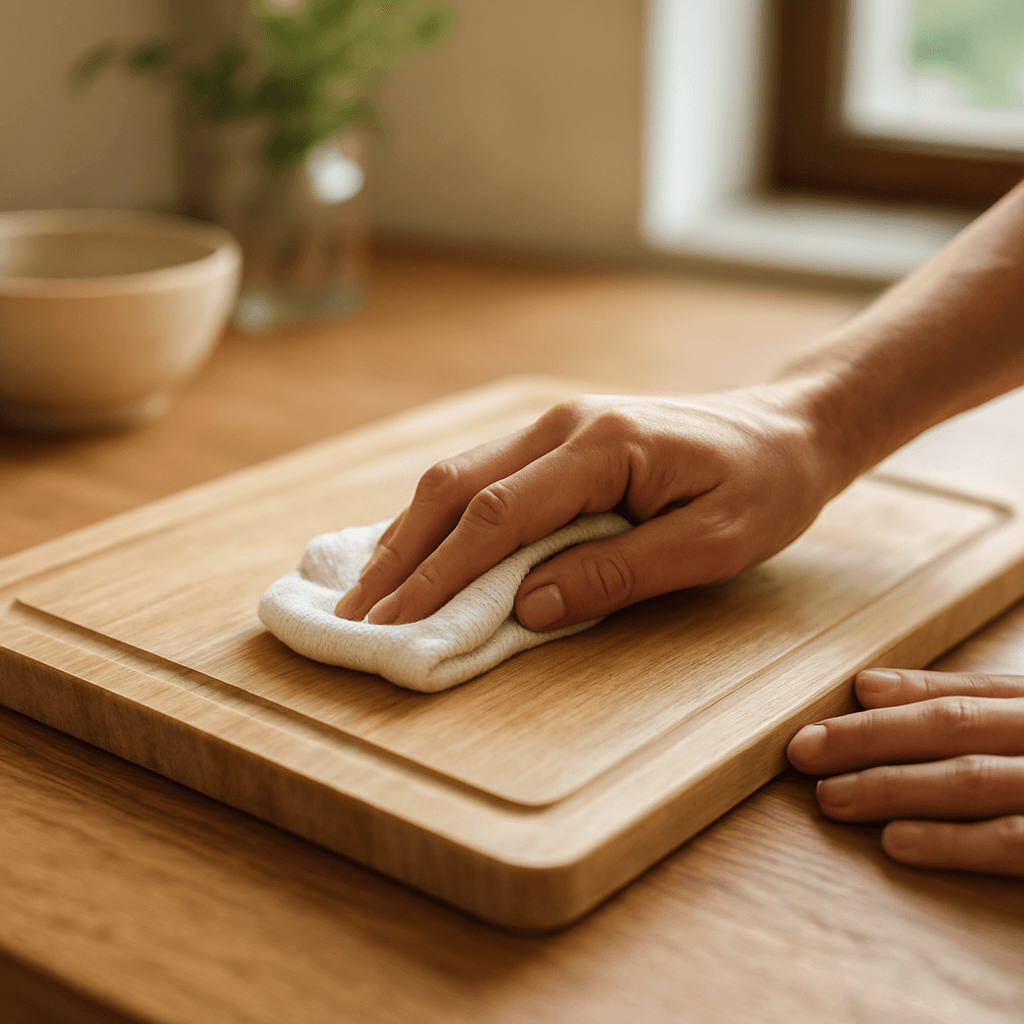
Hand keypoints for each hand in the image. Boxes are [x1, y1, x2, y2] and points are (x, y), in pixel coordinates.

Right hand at [335, 386, 842, 628]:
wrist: (787, 430)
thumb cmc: (762, 488)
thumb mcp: (712, 544)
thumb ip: (618, 572)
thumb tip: (528, 607)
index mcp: (599, 445)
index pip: (496, 516)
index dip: (440, 574)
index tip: (396, 625)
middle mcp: (559, 425)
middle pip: (454, 488)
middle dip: (401, 557)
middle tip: (354, 617)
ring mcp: (552, 427)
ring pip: (456, 478)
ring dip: (409, 537)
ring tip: (368, 593)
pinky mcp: (554, 441)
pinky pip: (481, 478)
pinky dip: (440, 522)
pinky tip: (416, 553)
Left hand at [788, 669, 1023, 875]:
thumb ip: (974, 712)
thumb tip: (869, 686)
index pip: (968, 693)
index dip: (900, 693)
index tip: (841, 698)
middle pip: (954, 725)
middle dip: (870, 735)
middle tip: (805, 749)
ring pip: (970, 779)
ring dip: (891, 786)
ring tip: (830, 797)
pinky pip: (1009, 842)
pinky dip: (950, 841)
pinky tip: (894, 841)